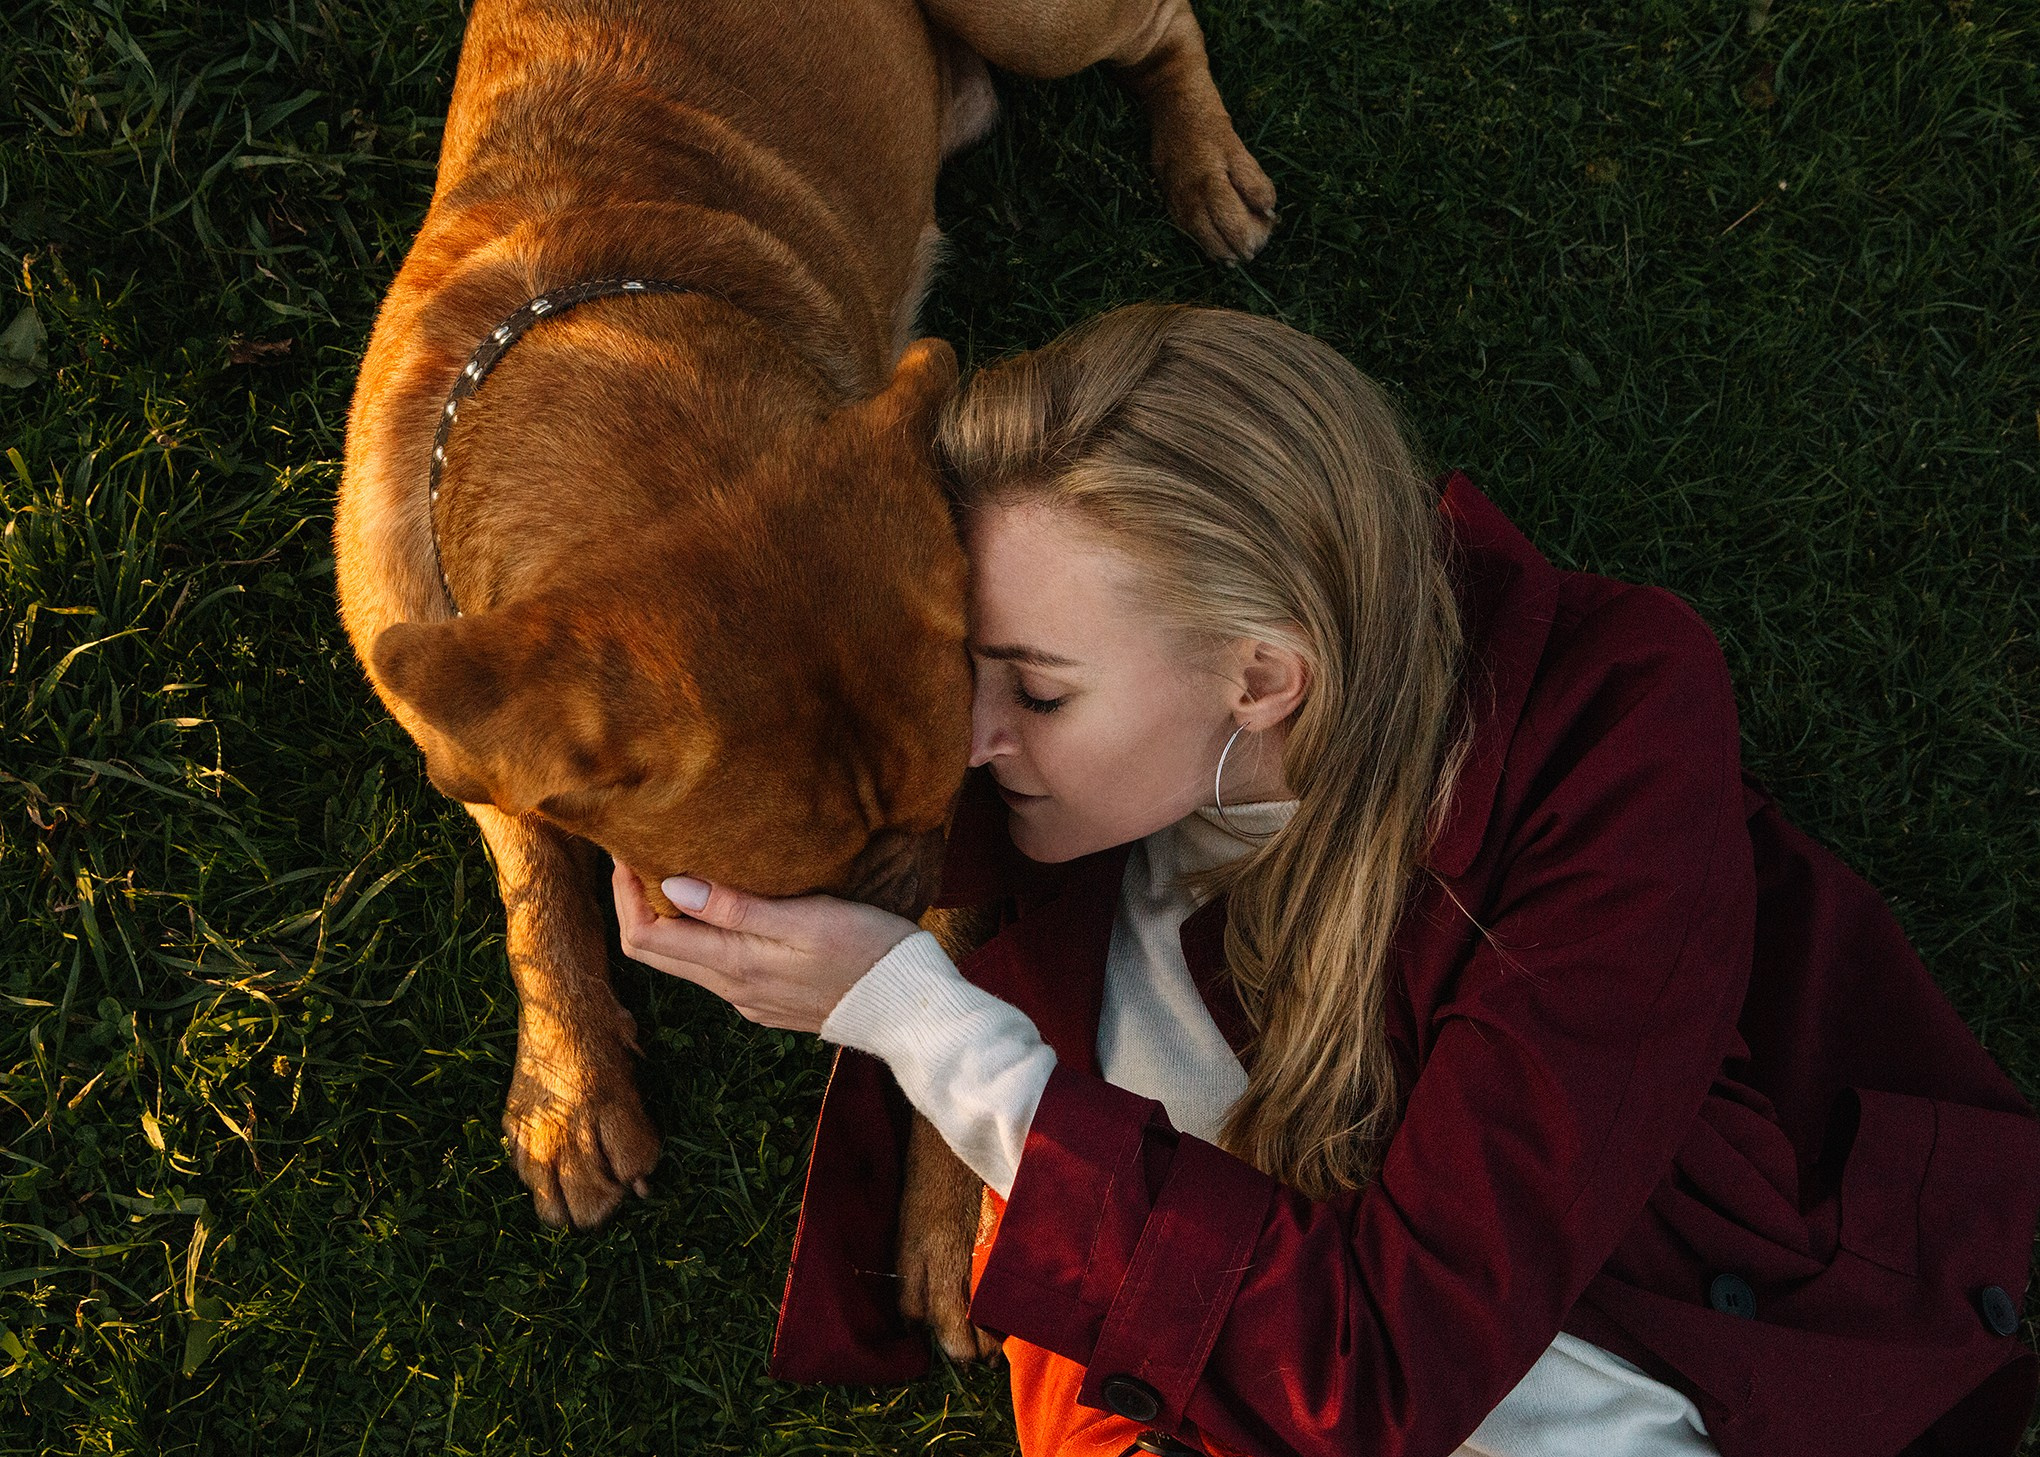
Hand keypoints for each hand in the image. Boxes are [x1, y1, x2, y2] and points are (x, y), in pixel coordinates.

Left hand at [610, 860, 919, 1033]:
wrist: (910, 1006)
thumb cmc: (868, 951)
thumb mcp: (806, 918)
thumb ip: (737, 908)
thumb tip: (672, 887)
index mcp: (734, 966)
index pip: (644, 938)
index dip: (626, 895)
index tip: (630, 853)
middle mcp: (732, 990)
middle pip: (655, 951)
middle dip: (640, 901)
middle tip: (645, 852)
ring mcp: (750, 999)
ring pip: (686, 959)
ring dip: (674, 917)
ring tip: (685, 867)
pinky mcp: (770, 1000)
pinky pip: (717, 967)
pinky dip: (705, 934)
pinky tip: (727, 905)